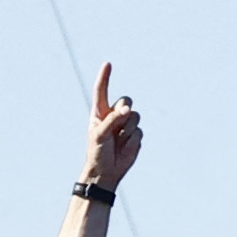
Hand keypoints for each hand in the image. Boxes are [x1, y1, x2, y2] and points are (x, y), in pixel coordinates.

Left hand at [78, 63, 141, 193]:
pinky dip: (132, 140)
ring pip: (135, 116)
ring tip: (118, 141)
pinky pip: (139, 131)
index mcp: (100, 112)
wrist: (106, 172)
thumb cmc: (97, 152)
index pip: (102, 91)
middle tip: (116, 127)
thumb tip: (128, 110)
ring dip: (127, 129)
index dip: (105, 78)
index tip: (108, 64)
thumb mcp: (100, 134)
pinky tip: (124, 148)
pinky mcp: (135, 136)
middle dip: (123, 112)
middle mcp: (114, 116)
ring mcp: (125, 125)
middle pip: (126, 101)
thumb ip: (112, 119)